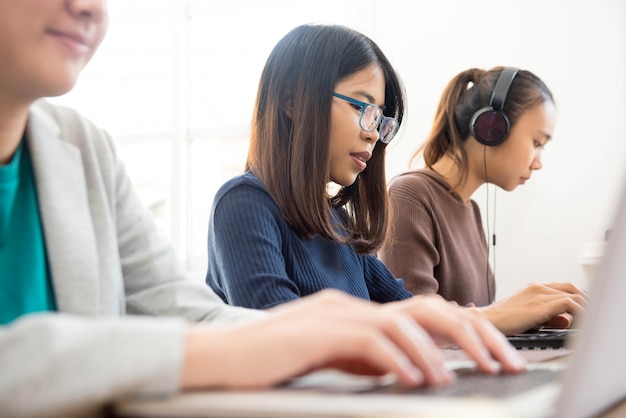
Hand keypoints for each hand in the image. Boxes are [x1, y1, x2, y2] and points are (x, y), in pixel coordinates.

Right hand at [180, 290, 524, 390]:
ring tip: (468, 376)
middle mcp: (350, 306)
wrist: (219, 358)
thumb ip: (366, 357)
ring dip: (441, 352)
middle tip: (503, 363)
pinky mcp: (317, 333)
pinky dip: (399, 361)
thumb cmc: (270, 362)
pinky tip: (416, 380)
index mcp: (355, 310)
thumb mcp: (330, 359)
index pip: (422, 312)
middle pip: (425, 309)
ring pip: (403, 322)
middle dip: (472, 335)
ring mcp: (333, 316)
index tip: (494, 355)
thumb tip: (406, 369)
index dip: (464, 332)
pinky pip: (370, 343)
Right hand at [478, 282, 587, 335]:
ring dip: (584, 307)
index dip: (579, 297)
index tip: (585, 308)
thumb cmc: (501, 322)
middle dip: (585, 300)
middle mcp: (536, 288)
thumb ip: (548, 317)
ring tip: (587, 319)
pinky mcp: (538, 305)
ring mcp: (538, 294)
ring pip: (573, 294)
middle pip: (572, 288)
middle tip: (590, 313)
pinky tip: (578, 322)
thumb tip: (566, 320)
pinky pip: (569, 303)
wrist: (484, 322)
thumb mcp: (527, 317)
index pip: (564, 287)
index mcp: (532, 288)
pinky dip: (579, 311)